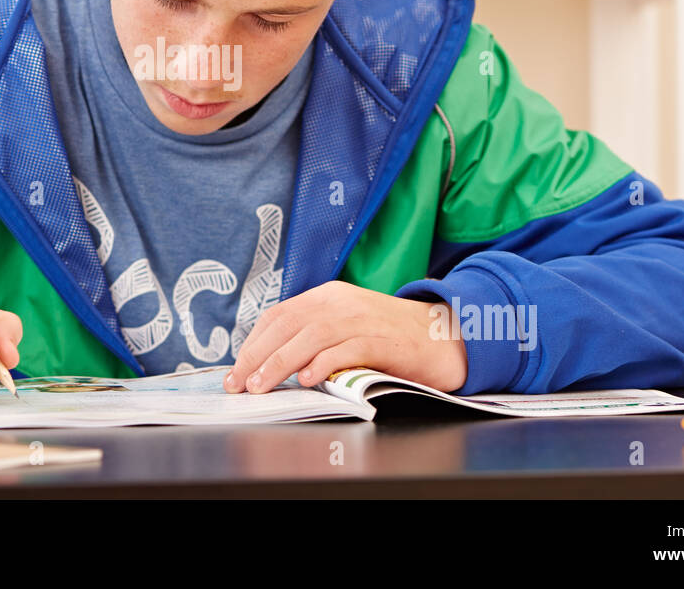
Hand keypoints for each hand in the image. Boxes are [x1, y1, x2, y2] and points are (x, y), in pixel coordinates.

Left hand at [223, 280, 466, 393]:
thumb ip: (315, 335)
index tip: (237, 369)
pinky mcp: (383, 339)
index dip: (254, 342)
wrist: (446, 335)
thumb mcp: (347, 325)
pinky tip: (307, 379)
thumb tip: (272, 360)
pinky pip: (346, 348)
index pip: (279, 314)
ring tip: (262, 386)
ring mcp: (362, 318)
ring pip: (310, 336)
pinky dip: (323, 363)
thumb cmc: (392, 336)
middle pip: (288, 324)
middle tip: (238, 383)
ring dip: (280, 363)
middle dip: (257, 356)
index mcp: (328, 296)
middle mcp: (341, 302)